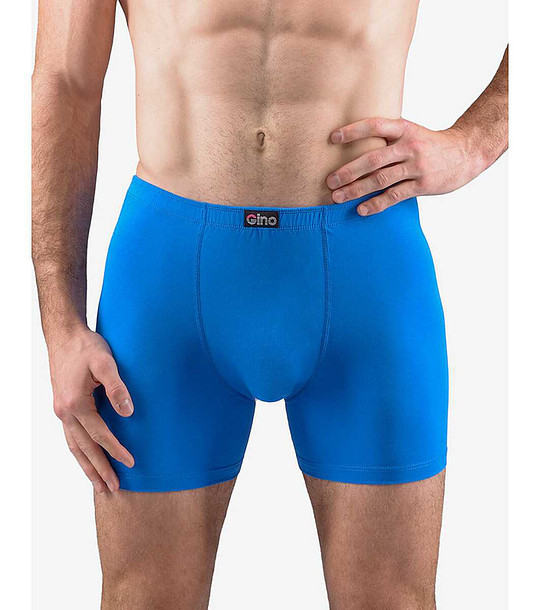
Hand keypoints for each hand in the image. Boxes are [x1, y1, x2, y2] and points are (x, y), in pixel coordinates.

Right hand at [48, 328, 133, 492]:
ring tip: (99, 485)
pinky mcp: (64, 408)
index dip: (116, 450)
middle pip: (84, 448)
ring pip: (74, 446)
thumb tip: (128, 413)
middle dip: (99, 470)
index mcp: (75, 404)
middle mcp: (65, 412)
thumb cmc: (86, 347)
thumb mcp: (106, 363)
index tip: (132, 463)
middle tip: (113, 489)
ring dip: (87, 466)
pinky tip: (87, 459)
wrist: (65, 336)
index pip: (100, 435)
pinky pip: (71, 437)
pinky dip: (80, 452)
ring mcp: (62, 411)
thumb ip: (117, 388)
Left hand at [326, 118, 484, 214]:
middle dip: (348, 171)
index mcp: (404, 129)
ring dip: (356, 190)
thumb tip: (355, 144)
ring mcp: (416, 166)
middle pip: (373, 159)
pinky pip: (395, 196)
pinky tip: (361, 210)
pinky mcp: (422, 184)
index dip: (353, 131)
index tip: (332, 138)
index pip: (375, 126)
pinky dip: (376, 204)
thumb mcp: (411, 132)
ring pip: (381, 179)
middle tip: (329, 181)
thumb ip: (387, 137)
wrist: (465, 153)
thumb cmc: (429, 144)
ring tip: (338, 197)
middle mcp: (409, 146)